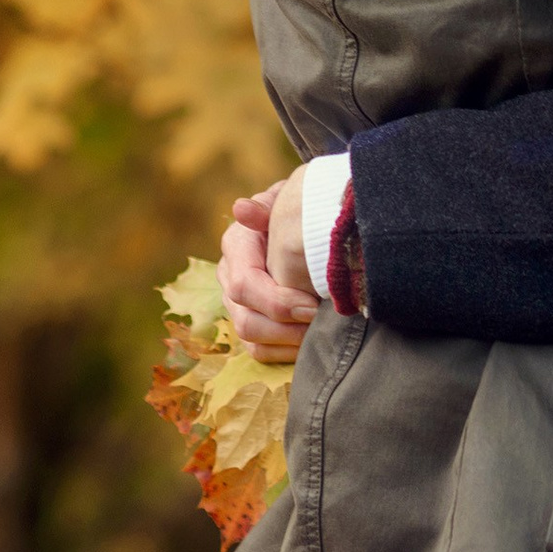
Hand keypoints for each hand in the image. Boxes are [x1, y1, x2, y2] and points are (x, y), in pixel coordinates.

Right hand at [218, 178, 317, 364]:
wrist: (301, 219)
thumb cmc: (297, 207)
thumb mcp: (286, 198)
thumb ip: (268, 206)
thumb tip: (243, 209)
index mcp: (236, 246)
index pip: (245, 285)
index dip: (278, 301)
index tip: (313, 303)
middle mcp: (230, 278)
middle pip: (246, 320)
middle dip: (286, 326)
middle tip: (321, 322)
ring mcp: (238, 304)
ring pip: (251, 339)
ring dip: (288, 342)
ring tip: (321, 335)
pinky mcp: (252, 323)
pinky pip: (260, 352)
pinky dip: (286, 353)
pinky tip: (313, 343)